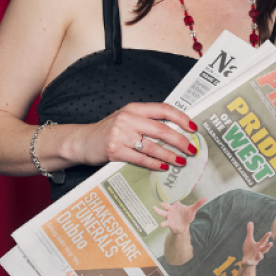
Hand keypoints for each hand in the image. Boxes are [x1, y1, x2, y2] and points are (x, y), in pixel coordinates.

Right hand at [72, 102, 198, 170]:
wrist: (82, 141)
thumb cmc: (109, 130)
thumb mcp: (127, 118)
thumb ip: (147, 121)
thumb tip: (177, 130)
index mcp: (134, 108)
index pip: (163, 109)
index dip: (181, 118)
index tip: (193, 128)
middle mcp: (128, 119)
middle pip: (162, 130)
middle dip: (180, 141)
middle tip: (192, 149)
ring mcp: (120, 135)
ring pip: (153, 147)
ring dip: (170, 155)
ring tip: (182, 161)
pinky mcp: (115, 150)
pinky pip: (141, 159)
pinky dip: (154, 164)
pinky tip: (164, 167)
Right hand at [152, 196, 207, 234]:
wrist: (184, 226)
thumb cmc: (187, 216)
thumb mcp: (193, 210)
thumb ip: (198, 204)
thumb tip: (206, 197)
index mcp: (175, 205)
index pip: (172, 199)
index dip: (169, 195)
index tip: (165, 191)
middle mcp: (170, 210)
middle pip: (165, 205)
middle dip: (161, 202)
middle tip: (157, 199)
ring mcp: (168, 216)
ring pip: (162, 213)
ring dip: (158, 211)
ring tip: (153, 208)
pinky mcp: (169, 223)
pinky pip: (165, 223)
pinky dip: (163, 223)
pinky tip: (161, 224)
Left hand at [241, 222, 274, 265]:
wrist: (247, 260)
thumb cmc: (249, 249)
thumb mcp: (248, 240)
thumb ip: (250, 232)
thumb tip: (250, 222)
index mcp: (259, 246)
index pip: (263, 241)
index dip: (266, 237)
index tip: (269, 232)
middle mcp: (259, 251)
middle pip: (265, 249)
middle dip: (267, 247)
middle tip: (271, 243)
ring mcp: (256, 258)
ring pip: (260, 257)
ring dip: (260, 255)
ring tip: (258, 253)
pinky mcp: (252, 263)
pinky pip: (250, 263)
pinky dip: (249, 262)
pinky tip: (246, 261)